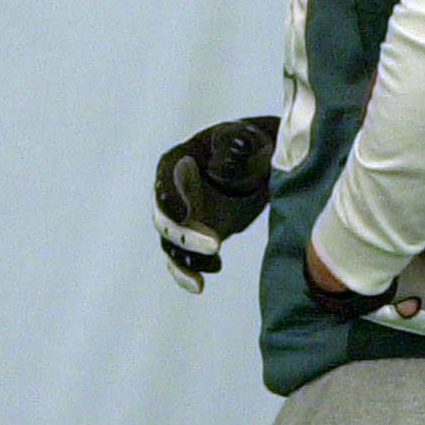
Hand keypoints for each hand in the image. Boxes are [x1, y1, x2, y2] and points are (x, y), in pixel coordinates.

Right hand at [153, 115, 279, 292]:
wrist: (260, 161)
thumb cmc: (249, 143)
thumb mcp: (244, 139)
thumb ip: (233, 148)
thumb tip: (219, 169)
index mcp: (177, 162)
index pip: (164, 183)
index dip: (171, 199)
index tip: (185, 214)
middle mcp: (172, 192)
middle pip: (165, 220)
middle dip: (185, 236)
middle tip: (216, 245)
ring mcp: (183, 217)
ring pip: (171, 245)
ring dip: (186, 260)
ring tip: (214, 266)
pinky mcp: (196, 236)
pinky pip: (182, 259)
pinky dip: (185, 274)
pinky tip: (199, 286)